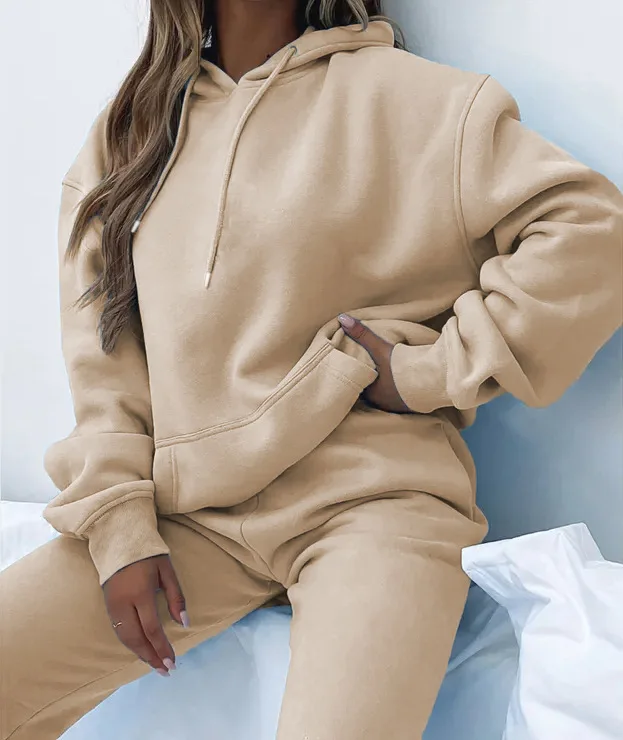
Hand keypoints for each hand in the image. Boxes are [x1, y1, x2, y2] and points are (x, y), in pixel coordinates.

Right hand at [102, 554, 187, 676]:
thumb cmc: (148, 554)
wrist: (118, 540)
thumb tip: (184, 623)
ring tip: (156, 665)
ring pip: (125, 638)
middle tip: (166, 670)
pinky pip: (119, 632)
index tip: (173, 662)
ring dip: (141, 654)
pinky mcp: (107, 606)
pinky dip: (132, 644)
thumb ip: (176, 597)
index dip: (162, 648)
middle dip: (151, 657)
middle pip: (136, 639)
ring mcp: (112, 606)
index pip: (151, 628)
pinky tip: (142, 650)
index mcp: (140, 593)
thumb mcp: (167, 570)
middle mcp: (123, 603)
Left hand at [338, 314, 411, 413]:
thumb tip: (342, 318)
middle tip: (370, 368)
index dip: (357, 375)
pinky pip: (402, 397)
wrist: (433, 380)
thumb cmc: (401, 368)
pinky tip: (402, 382)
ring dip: (386, 386)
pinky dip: (400, 389)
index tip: (355, 367)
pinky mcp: (413, 406)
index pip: (358, 386)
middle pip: (372, 391)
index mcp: (371, 393)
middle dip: (371, 381)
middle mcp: (382, 403)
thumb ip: (362, 335)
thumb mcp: (380, 349)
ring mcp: (398, 406)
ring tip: (385, 374)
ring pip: (386, 395)